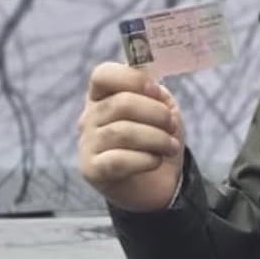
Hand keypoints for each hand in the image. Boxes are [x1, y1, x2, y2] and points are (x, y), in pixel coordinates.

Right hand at [78, 62, 184, 212]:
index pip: (103, 74)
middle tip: (172, 125)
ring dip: (156, 138)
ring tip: (170, 146)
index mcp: (103, 96)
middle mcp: (90, 117)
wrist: (156, 184)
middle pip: (121, 104)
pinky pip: (118, 160)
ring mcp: (87, 144)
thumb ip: (154, 93)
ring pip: (122, 132)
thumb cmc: (155, 141)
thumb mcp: (161, 111)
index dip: (132, 79)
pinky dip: (145, 159)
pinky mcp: (92, 170)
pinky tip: (155, 161)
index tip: (156, 91)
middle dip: (156, 114)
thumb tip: (151, 83)